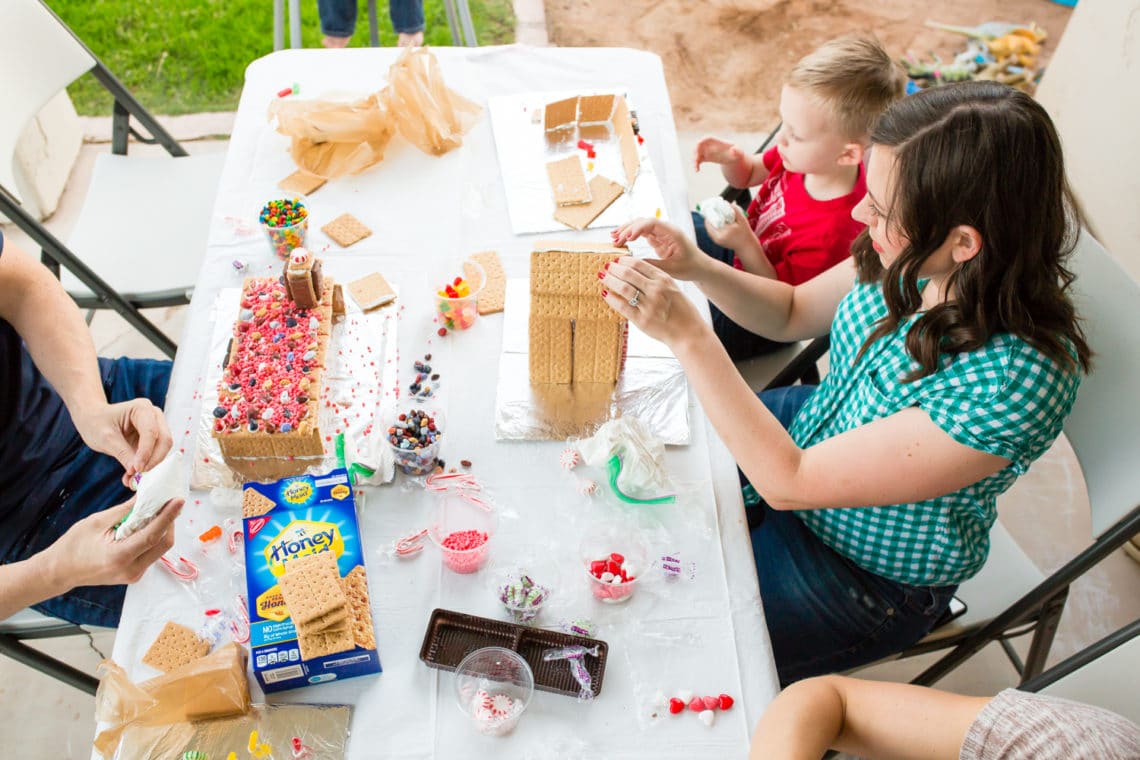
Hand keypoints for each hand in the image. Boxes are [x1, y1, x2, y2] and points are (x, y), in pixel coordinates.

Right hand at [41, 497, 182, 590]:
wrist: (60, 571)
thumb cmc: (73, 546)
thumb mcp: (97, 522)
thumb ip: (125, 510)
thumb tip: (146, 496)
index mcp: (120, 556)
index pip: (152, 535)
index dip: (168, 516)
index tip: (179, 500)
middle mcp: (131, 569)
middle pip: (162, 543)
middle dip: (169, 522)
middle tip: (168, 503)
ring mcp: (134, 575)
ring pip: (159, 549)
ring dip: (162, 529)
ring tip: (158, 511)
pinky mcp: (134, 575)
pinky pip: (151, 554)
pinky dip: (153, 538)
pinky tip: (148, 525)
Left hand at [74, 400, 172, 485]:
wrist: (92, 419)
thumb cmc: (96, 422)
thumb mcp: (106, 438)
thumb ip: (123, 453)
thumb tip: (136, 472)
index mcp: (142, 408)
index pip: (151, 432)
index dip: (146, 452)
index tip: (137, 469)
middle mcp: (154, 415)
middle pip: (164, 440)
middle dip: (153, 459)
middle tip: (139, 475)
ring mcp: (156, 426)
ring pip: (163, 448)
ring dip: (151, 464)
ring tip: (133, 477)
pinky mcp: (153, 439)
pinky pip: (156, 454)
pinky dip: (146, 465)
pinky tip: (133, 474)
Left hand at [599, 256, 708, 348]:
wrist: (689, 333)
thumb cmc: (682, 311)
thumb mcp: (673, 289)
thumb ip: (657, 280)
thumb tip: (636, 273)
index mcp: (664, 280)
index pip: (639, 264)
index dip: (625, 261)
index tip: (617, 260)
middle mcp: (656, 290)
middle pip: (628, 273)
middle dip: (614, 268)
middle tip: (606, 266)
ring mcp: (648, 305)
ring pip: (623, 288)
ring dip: (610, 280)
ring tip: (602, 277)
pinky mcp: (641, 320)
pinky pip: (622, 306)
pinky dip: (611, 298)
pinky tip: (605, 294)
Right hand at [612, 218, 708, 281]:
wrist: (700, 268)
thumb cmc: (691, 267)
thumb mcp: (672, 269)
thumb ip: (653, 265)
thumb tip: (633, 264)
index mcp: (672, 233)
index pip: (652, 223)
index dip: (638, 228)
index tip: (627, 238)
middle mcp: (665, 229)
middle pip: (643, 222)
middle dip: (628, 229)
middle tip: (615, 240)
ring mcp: (661, 233)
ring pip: (640, 226)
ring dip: (627, 231)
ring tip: (613, 238)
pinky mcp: (657, 239)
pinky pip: (641, 233)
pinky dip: (631, 236)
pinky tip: (621, 240)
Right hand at [694, 136, 743, 171]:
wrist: (733, 157)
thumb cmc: (737, 152)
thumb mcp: (738, 151)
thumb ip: (736, 150)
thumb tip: (733, 150)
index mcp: (715, 141)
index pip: (706, 139)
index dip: (701, 142)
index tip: (698, 146)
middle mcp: (709, 145)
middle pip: (698, 146)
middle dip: (695, 152)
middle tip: (696, 160)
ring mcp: (706, 151)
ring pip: (696, 154)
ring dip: (694, 160)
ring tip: (696, 168)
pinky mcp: (705, 158)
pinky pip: (698, 160)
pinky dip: (696, 165)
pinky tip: (697, 171)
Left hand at [705, 205, 754, 251]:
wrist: (746, 246)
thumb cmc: (745, 233)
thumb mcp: (742, 220)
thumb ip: (735, 210)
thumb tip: (729, 203)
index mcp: (724, 232)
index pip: (712, 221)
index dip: (711, 213)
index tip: (712, 207)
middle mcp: (718, 238)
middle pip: (708, 224)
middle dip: (710, 217)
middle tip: (712, 209)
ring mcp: (717, 240)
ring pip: (709, 228)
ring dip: (710, 221)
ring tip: (714, 214)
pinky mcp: (717, 241)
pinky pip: (711, 232)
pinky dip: (712, 226)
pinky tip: (716, 221)